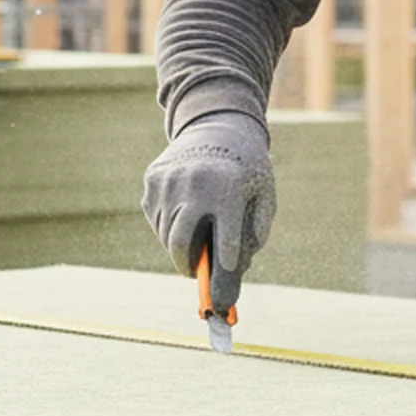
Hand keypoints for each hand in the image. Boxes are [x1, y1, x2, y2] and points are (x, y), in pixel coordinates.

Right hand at [140, 111, 276, 311]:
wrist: (219, 123)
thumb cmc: (246, 169)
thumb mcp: (263, 196)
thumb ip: (254, 234)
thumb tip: (234, 273)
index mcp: (227, 188)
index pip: (224, 240)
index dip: (223, 269)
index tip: (224, 291)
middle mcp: (194, 183)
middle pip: (181, 243)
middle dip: (187, 268)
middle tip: (194, 275)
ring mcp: (169, 180)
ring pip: (166, 234)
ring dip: (179, 246)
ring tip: (195, 238)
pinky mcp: (152, 179)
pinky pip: (156, 218)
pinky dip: (168, 225)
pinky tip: (185, 212)